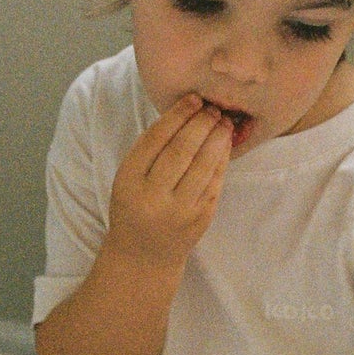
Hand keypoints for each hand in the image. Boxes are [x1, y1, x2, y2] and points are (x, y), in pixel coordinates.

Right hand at [106, 95, 233, 272]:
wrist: (143, 255)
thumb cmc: (134, 206)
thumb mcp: (128, 179)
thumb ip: (150, 151)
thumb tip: (185, 112)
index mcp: (128, 181)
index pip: (155, 139)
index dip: (177, 115)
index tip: (193, 99)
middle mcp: (153, 197)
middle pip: (182, 150)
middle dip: (201, 123)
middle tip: (213, 107)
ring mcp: (179, 211)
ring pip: (203, 165)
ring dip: (217, 138)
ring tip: (224, 121)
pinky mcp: (201, 219)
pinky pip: (215, 182)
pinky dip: (221, 159)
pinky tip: (224, 143)